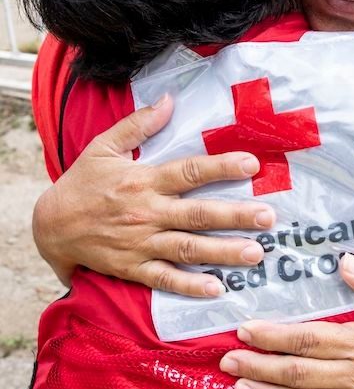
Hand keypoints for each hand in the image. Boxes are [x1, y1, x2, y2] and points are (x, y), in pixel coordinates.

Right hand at [33, 94, 275, 295]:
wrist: (50, 226)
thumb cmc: (83, 183)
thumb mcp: (104, 146)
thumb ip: (139, 123)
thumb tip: (169, 100)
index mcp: (144, 180)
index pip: (189, 172)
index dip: (222, 167)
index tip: (252, 165)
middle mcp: (147, 212)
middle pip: (198, 214)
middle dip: (235, 216)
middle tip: (269, 218)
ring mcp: (141, 243)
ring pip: (188, 248)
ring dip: (223, 252)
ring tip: (255, 254)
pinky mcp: (133, 268)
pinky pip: (164, 279)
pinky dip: (189, 286)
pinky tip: (217, 289)